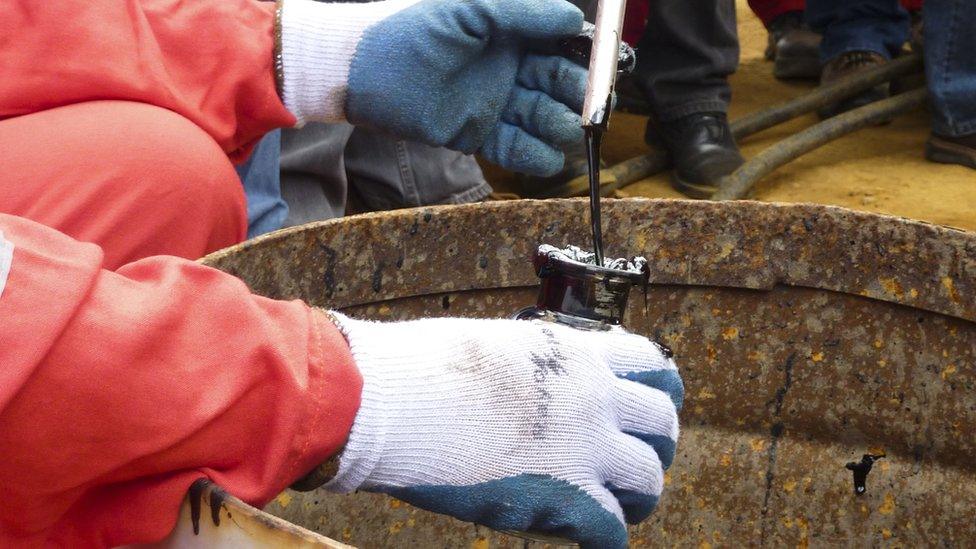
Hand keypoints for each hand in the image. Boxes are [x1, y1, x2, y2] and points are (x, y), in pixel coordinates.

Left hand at [280, 0, 587, 175]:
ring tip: (568, 131)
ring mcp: (494, 102)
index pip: (562, 42)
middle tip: (592, 107)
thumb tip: (571, 19)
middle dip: (578, 94)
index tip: (611, 65)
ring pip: (541, 117)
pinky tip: (550, 158)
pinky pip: (513, 148)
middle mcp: (508, 66)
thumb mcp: (468, 7)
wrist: (361, 71)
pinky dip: (533, 155)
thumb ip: (520, 10)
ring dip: (560, 125)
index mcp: (510, 31)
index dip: (589, 54)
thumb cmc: (409, 29)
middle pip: (559, 83)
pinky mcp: (476, 134)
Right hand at [325, 314, 682, 548]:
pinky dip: (605, 540)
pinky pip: (612, 530)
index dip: (657, 389)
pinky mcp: (566, 497)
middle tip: (634, 461)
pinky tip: (590, 542)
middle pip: (663, 422)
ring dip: (638, 496)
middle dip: (655, 444)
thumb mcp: (494, 346)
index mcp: (575, 354)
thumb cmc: (422, 367)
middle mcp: (593, 396)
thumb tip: (526, 382)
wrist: (392, 399)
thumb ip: (530, 367)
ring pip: (650, 479)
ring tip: (621, 506)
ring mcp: (585, 447)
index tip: (647, 407)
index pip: (651, 364)